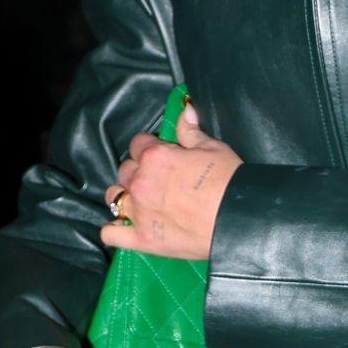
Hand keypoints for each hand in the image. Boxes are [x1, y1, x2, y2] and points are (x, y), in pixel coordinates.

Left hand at [102, 100, 242, 258]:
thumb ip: (191, 131)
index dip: (150, 146)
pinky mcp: (141, 238)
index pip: (138, 143)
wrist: (236, 219)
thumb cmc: (227, 180)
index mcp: (154, 157)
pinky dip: (114, 229)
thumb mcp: (212, 148)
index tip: (161, 153)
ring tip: (140, 200)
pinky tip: (124, 226)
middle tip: (157, 178)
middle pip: (125, 169)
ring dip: (124, 194)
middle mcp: (140, 182)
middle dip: (137, 170)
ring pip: (114, 196)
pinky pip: (111, 233)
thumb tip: (185, 110)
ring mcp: (138, 211)